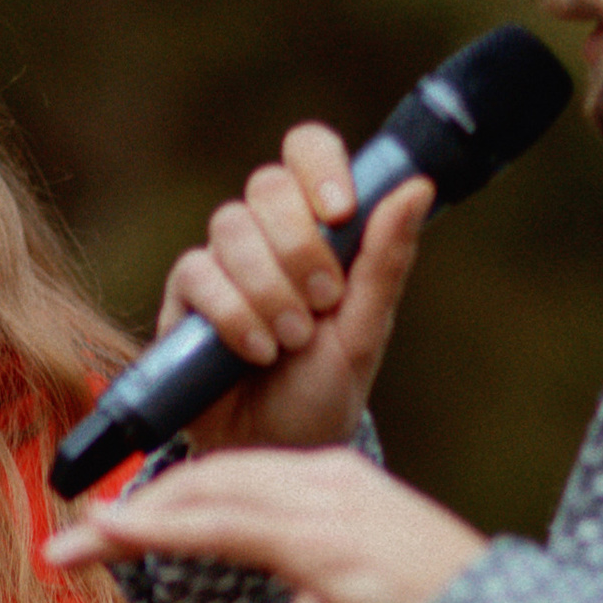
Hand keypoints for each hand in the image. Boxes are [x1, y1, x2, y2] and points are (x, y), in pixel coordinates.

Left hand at [47, 440, 482, 602]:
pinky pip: (221, 528)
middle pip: (210, 481)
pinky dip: (162, 529)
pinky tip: (117, 535)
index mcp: (338, 488)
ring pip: (206, 497)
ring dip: (132, 522)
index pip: (236, 484)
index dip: (169, 505)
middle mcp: (327, 481)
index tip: (115, 529)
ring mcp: (324, 508)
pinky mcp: (321, 544)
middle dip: (135, 511)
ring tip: (72, 545)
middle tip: (68, 540)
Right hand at [162, 126, 435, 454]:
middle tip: (323, 299)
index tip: (341, 212)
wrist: (275, 452)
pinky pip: (198, 273)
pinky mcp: (185, 298)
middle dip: (300, 244)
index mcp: (315, 228)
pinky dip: (234, 312)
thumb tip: (417, 186)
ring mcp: (222, 263)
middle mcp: (265, 236)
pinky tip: (256, 351)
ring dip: (269, 286)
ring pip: (231, 227)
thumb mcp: (364, 331)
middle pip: (267, 185)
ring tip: (290, 340)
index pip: (307, 150)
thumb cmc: (322, 391)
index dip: (320, 166)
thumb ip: (386, 261)